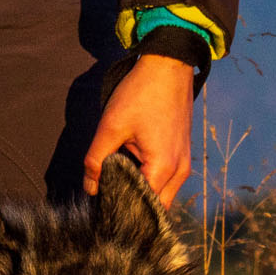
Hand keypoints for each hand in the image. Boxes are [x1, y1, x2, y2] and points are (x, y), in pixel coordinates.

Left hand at [83, 54, 194, 206]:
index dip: (121, 208)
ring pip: (163, 196)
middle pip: (155, 207)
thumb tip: (90, 188)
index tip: (102, 206)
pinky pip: (168, 181)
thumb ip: (96, 160)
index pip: (141, 206)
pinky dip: (151, 182)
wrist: (169, 66)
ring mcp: (185, 164)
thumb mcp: (110, 127)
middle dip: (134, 206)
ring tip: (120, 183)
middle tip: (109, 197)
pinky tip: (132, 170)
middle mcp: (179, 172)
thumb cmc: (141, 93)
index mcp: (163, 168)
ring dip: (143, 193)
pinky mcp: (183, 155)